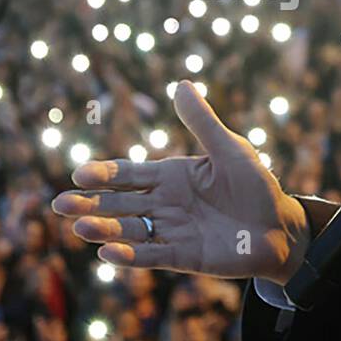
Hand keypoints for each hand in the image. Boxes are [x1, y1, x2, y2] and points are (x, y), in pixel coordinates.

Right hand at [53, 81, 309, 283]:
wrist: (280, 227)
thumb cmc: (255, 185)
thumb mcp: (230, 149)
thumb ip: (202, 122)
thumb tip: (181, 83)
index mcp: (170, 176)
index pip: (128, 174)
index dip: (104, 174)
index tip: (79, 174)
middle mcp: (164, 204)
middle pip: (119, 204)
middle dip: (91, 204)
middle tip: (60, 205)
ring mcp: (172, 231)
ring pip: (130, 230)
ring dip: (105, 230)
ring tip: (81, 228)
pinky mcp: (184, 256)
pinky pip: (153, 255)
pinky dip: (130, 256)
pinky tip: (107, 255)